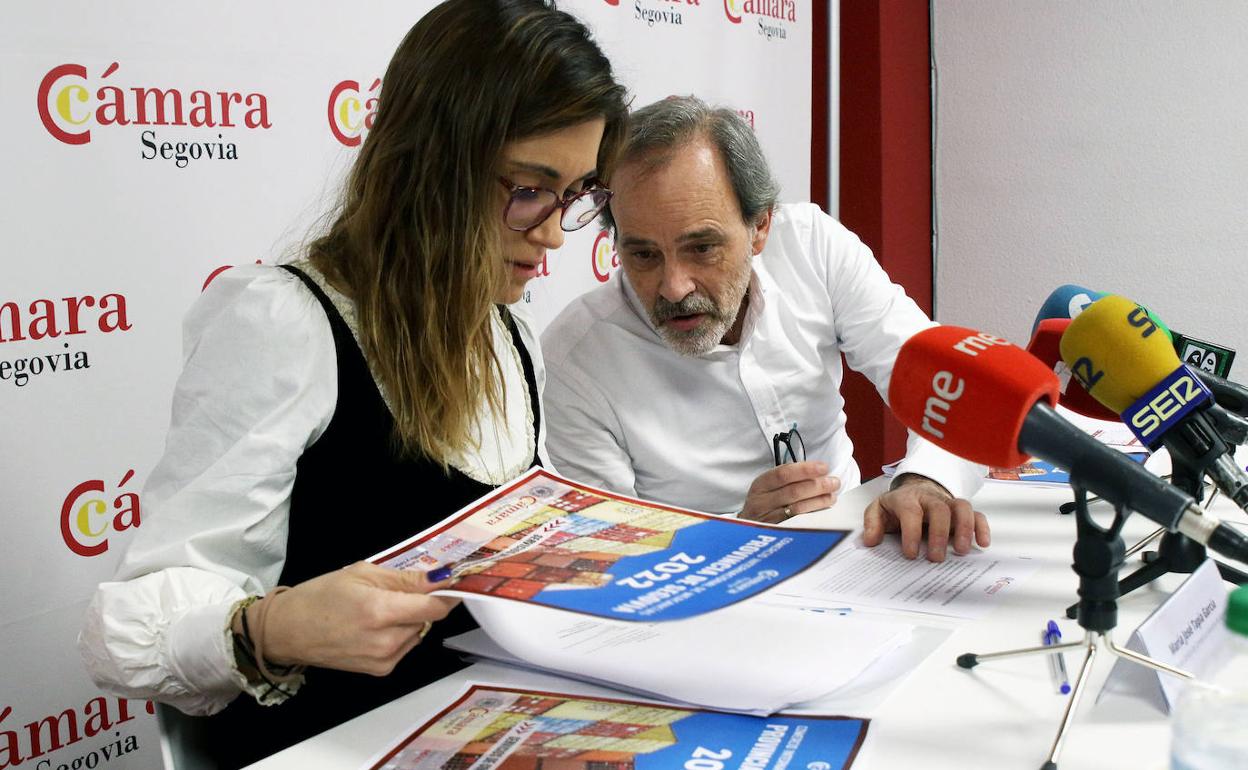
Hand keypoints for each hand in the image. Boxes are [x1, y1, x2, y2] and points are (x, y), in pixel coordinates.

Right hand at [254, 561, 458, 675]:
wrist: (288, 631)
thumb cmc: (320, 597)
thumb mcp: (363, 574)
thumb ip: (406, 578)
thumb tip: (441, 577)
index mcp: (380, 612)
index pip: (436, 607)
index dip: (447, 592)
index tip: (453, 581)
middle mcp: (386, 641)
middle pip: (428, 618)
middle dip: (421, 602)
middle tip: (396, 590)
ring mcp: (384, 659)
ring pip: (418, 632)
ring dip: (410, 619)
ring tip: (379, 609)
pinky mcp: (381, 671)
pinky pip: (405, 646)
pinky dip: (399, 634)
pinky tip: (375, 626)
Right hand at [740, 461, 840, 522]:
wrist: (747, 528)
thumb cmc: (764, 503)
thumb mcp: (767, 487)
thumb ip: (786, 478)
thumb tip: (816, 470)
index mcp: (760, 486)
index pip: (783, 474)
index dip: (805, 469)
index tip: (823, 467)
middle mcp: (761, 503)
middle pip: (793, 491)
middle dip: (818, 485)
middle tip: (834, 482)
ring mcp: (769, 520)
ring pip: (798, 509)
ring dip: (819, 501)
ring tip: (832, 495)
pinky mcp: (777, 534)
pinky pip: (799, 524)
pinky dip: (814, 515)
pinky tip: (824, 511)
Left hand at [862, 474, 989, 561]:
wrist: (915, 490)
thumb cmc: (897, 506)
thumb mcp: (879, 510)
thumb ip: (872, 523)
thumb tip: (870, 541)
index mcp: (907, 498)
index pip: (911, 511)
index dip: (911, 532)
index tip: (912, 554)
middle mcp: (930, 498)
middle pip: (939, 509)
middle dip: (939, 534)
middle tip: (936, 558)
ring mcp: (948, 502)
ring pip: (961, 507)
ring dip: (964, 528)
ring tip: (961, 551)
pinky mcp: (960, 510)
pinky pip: (976, 514)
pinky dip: (981, 527)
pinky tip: (982, 543)